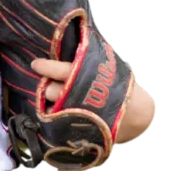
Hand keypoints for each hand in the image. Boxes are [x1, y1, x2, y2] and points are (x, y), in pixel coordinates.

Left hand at [32, 57, 153, 142]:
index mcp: (87, 77)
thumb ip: (90, 59)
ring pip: (52, 107)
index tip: (36, 64)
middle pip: (52, 91)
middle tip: (50, 82)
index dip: (47, 67)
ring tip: (58, 98)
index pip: (61, 70)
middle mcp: (80, 96)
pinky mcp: (77, 128)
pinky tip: (61, 111)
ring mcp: (77, 114)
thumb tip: (73, 42)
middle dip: (49, 86)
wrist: (135, 115)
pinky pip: (57, 121)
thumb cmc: (120, 87)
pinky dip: (56, 115)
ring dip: (52, 102)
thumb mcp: (109, 67)